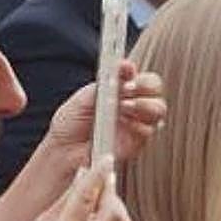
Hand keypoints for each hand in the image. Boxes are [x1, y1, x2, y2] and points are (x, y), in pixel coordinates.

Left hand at [44, 61, 166, 167]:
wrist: (62, 152)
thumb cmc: (69, 125)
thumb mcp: (82, 100)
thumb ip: (103, 85)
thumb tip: (122, 68)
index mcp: (117, 89)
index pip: (133, 73)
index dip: (131, 70)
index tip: (124, 69)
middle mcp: (130, 103)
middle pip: (154, 87)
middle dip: (146, 84)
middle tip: (129, 88)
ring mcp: (135, 122)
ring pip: (158, 108)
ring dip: (146, 104)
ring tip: (126, 106)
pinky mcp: (136, 141)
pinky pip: (149, 130)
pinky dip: (140, 124)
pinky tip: (126, 124)